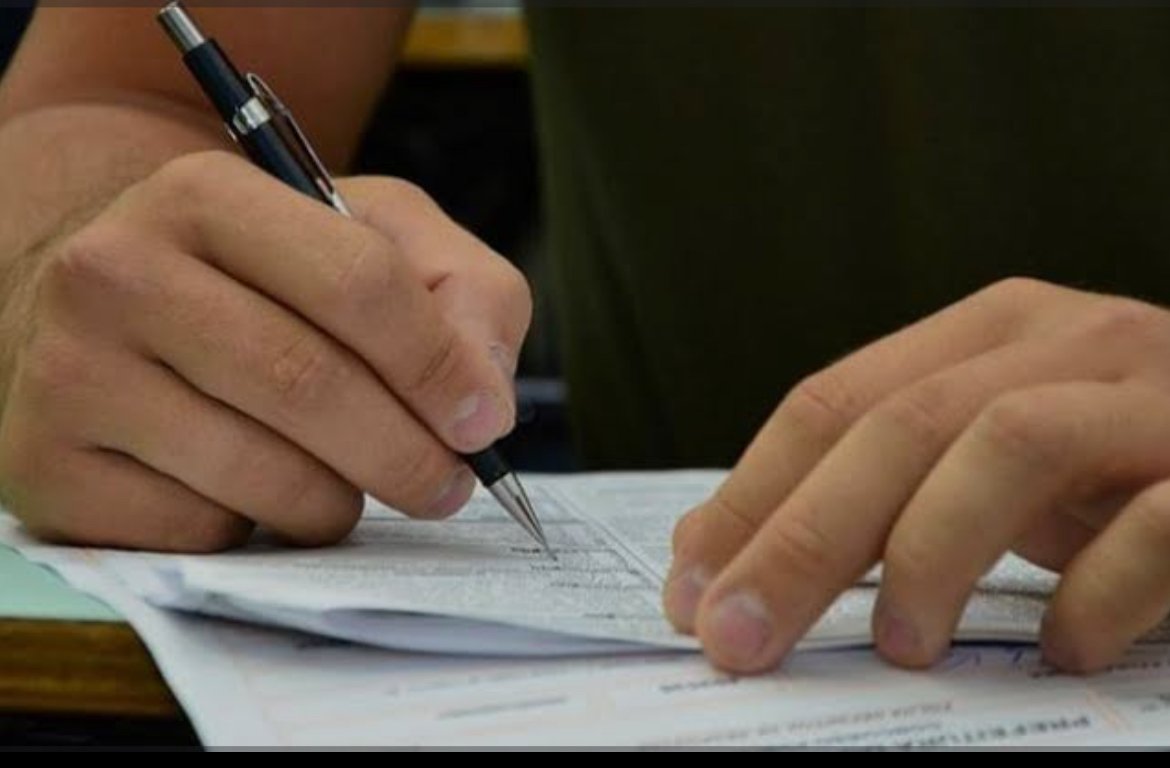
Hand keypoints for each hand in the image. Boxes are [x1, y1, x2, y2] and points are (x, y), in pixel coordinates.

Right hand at [0, 151, 530, 550]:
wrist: (106, 306)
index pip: (357, 282)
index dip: (438, 366)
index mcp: (207, 195)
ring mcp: (70, 374)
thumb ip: (460, 292)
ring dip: (338, 501)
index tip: (481, 422)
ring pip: (259, 475)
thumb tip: (483, 402)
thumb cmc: (263, 275)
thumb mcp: (372, 237)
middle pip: (308, 385)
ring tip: (349, 483)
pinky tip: (253, 492)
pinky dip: (257, 530)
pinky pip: (200, 532)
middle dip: (407, 455)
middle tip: (447, 486)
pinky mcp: (51, 469)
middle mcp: (117, 272)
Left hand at [664, 278, 1169, 673]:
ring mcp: (1152, 395)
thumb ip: (877, 487)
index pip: (832, 403)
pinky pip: (1155, 523)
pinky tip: (1061, 648)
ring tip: (901, 646)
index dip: (749, 497)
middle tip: (740, 637)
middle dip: (802, 539)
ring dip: (933, 552)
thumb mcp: (984, 458)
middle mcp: (1063, 342)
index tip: (689, 589)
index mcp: (984, 333)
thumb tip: (720, 552)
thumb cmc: (1114, 464)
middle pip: (899, 427)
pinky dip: (1095, 593)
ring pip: (1009, 443)